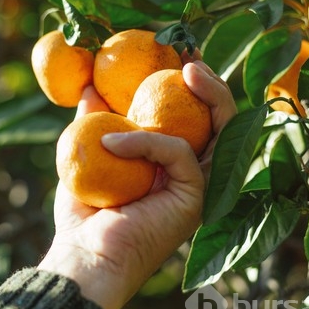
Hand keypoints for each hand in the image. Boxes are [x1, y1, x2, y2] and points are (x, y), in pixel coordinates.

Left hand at [37, 51, 236, 308]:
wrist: (84, 254)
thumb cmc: (85, 214)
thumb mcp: (87, 155)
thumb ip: (95, 122)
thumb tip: (90, 89)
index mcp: (173, 163)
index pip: (196, 118)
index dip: (194, 86)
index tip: (175, 54)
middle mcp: (194, 172)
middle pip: (223, 120)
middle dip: (213, 83)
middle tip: (191, 56)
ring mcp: (199, 184)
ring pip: (224, 130)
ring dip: (212, 94)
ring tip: (188, 67)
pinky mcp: (195, 195)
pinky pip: (178, 152)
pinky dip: (145, 140)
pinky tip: (111, 141)